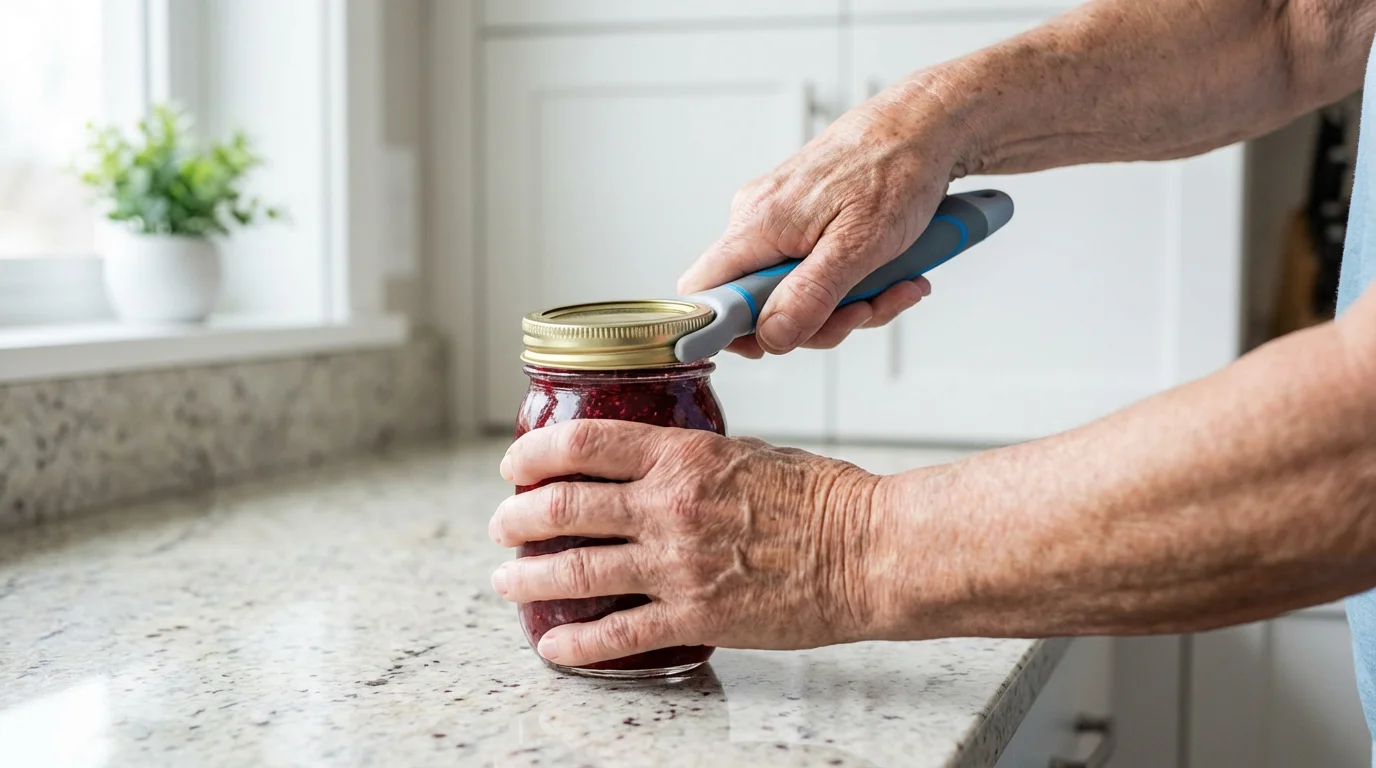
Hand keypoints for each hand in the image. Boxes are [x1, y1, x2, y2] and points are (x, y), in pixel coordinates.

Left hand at [488, 420, 885, 667]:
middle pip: (563, 507)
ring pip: (575, 570)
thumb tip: (657, 466)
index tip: (515, 465)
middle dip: (517, 518)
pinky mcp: (695, 617)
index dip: (534, 454)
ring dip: (527, 577)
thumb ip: (694, 460)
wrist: (868, 551)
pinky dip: (576, 643)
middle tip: (502, 525)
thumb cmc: (821, 498)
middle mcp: (668, 507)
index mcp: (682, 456)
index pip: (582, 444)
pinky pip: (617, 633)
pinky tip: (553, 645)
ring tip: (505, 581)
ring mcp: (677, 565)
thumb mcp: (748, 453)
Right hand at [677, 78, 974, 356]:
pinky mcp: (800, 227)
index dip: (726, 330)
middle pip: (757, 307)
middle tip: (865, 309)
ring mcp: (778, 224)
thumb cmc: (896, 169)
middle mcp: (756, 222)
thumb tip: (771, 337)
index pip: (703, 293)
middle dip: (818, 322)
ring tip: (895, 285)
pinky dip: (853, 287)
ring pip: (792, 296)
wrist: (921, 128)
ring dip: (848, 306)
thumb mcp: (860, 243)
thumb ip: (811, 295)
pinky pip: (812, 276)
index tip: (778, 342)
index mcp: (757, 224)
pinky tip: (891, 276)